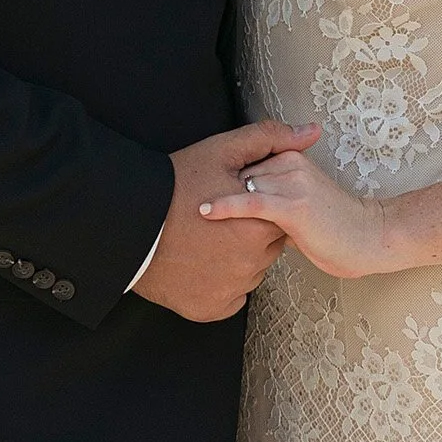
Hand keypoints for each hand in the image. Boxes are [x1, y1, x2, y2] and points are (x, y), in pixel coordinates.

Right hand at [133, 119, 319, 321]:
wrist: (130, 225)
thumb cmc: (176, 186)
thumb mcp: (223, 151)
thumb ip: (271, 140)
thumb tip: (311, 133)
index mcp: (261, 228)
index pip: (279, 219)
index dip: (258, 207)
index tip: (236, 200)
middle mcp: (252, 265)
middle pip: (265, 247)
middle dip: (249, 233)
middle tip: (219, 220)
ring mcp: (231, 290)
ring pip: (248, 272)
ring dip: (235, 258)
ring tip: (206, 240)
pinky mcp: (209, 309)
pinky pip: (229, 297)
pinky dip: (220, 284)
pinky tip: (202, 263)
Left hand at [200, 150, 397, 280]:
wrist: (369, 238)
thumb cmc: (336, 228)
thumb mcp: (301, 205)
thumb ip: (276, 198)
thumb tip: (249, 206)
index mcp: (291, 159)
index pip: (245, 165)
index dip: (222, 182)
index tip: (197, 196)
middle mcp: (290, 164)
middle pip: (238, 174)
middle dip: (216, 189)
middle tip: (191, 211)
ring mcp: (292, 182)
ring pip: (242, 184)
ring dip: (218, 199)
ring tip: (191, 216)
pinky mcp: (292, 205)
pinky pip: (250, 202)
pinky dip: (225, 206)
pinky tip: (205, 212)